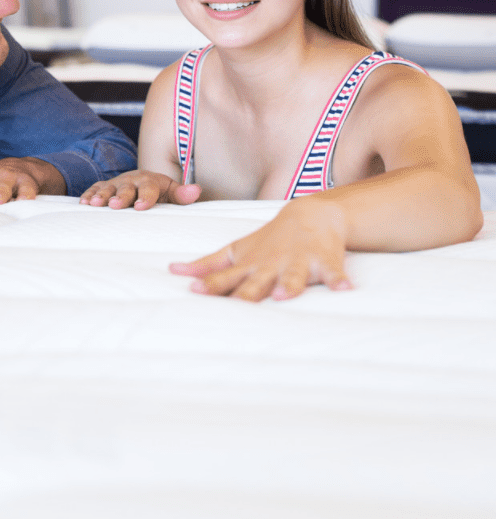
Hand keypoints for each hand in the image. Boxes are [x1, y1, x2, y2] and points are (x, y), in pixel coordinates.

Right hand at [80, 170, 200, 209]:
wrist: (141, 182)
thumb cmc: (158, 194)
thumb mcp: (171, 194)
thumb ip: (182, 195)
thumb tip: (196, 191)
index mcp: (150, 181)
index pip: (149, 188)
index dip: (145, 197)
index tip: (141, 207)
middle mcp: (131, 180)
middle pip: (126, 188)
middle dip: (120, 196)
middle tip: (114, 205)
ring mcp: (116, 183)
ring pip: (107, 188)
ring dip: (101, 196)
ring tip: (94, 204)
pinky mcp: (103, 187)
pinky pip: (94, 189)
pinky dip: (88, 195)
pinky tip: (83, 203)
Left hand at [170, 197, 352, 301]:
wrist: (311, 214)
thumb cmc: (268, 240)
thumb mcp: (236, 250)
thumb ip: (207, 264)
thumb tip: (174, 270)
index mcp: (250, 265)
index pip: (226, 277)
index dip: (211, 284)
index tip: (195, 291)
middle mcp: (271, 265)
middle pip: (257, 282)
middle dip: (248, 293)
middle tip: (239, 304)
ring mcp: (298, 262)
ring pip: (293, 277)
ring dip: (289, 286)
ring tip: (285, 296)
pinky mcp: (325, 261)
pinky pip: (334, 273)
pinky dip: (339, 280)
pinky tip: (345, 290)